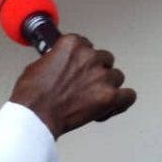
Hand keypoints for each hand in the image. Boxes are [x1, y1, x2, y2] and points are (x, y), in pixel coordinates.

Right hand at [9, 34, 136, 137]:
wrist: (35, 116)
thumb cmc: (32, 95)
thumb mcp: (38, 65)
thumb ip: (57, 59)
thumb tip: (60, 64)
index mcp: (73, 45)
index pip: (87, 45)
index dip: (83, 59)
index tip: (79, 67)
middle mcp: (90, 57)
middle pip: (105, 60)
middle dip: (97, 72)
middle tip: (86, 85)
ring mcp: (101, 77)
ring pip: (117, 77)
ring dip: (108, 86)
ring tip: (96, 98)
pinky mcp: (109, 96)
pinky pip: (129, 96)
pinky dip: (122, 102)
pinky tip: (113, 106)